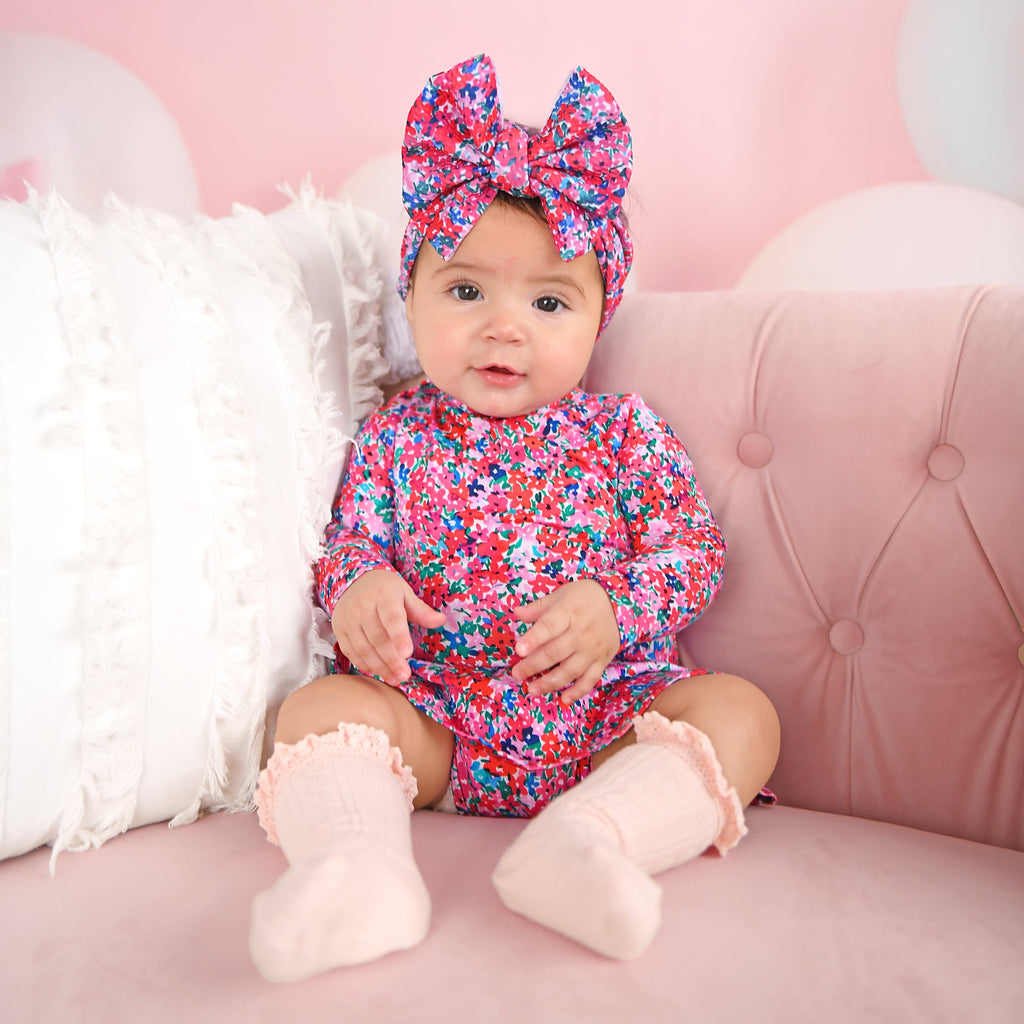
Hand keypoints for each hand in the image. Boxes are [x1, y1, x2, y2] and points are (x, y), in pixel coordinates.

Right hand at [332, 570, 446, 684]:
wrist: (353, 582)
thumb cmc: (385, 590)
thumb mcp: (405, 593)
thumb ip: (421, 611)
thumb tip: (441, 621)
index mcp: (384, 595)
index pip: (391, 617)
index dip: (399, 636)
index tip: (407, 653)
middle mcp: (363, 607)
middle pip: (378, 638)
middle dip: (392, 660)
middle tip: (405, 675)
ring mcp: (349, 619)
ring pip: (363, 648)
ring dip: (379, 666)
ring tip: (395, 679)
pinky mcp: (339, 630)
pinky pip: (351, 652)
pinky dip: (364, 664)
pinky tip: (378, 672)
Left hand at [511, 580, 620, 704]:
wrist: (618, 603)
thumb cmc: (582, 598)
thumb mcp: (560, 596)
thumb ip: (538, 608)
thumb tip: (517, 612)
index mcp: (568, 613)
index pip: (549, 627)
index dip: (533, 639)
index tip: (518, 650)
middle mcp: (581, 633)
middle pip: (555, 652)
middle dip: (534, 665)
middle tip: (517, 674)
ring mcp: (592, 649)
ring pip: (570, 670)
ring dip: (550, 683)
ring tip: (532, 690)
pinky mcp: (602, 661)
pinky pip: (590, 680)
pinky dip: (578, 692)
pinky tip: (564, 700)